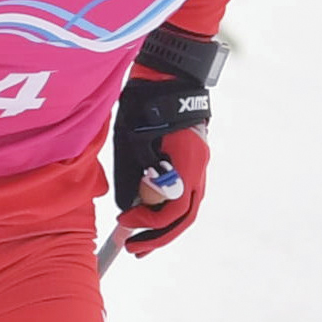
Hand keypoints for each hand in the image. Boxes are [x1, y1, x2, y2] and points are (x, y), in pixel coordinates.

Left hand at [109, 31, 222, 255]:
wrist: (172, 71)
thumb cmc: (147, 102)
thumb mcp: (135, 137)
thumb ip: (141, 173)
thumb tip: (142, 203)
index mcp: (187, 163)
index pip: (171, 209)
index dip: (146, 222)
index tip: (122, 221)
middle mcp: (198, 166)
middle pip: (183, 216)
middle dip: (158, 237)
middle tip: (134, 250)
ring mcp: (199, 162)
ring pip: (187, 206)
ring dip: (164, 227)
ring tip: (142, 240)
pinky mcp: (193, 158)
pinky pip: (185, 193)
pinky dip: (169, 209)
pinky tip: (152, 213)